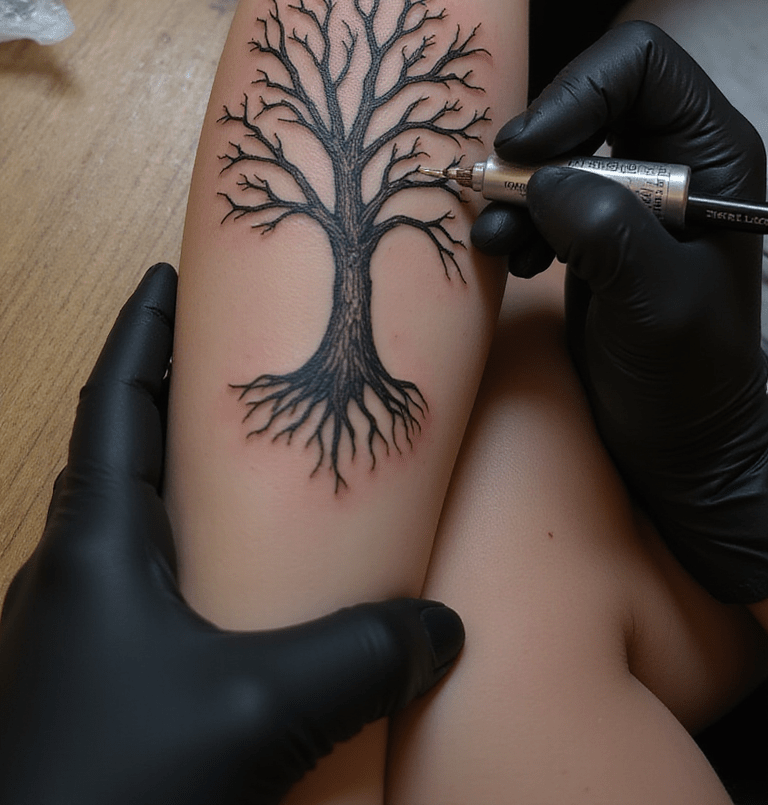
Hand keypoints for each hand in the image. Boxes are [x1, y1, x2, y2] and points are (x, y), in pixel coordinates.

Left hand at [0, 265, 463, 804]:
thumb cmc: (122, 783)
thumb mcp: (260, 710)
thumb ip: (360, 656)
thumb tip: (441, 628)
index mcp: (96, 545)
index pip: (115, 400)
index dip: (142, 333)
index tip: (166, 275)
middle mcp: (73, 573)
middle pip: (114, 450)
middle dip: (162, 393)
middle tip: (219, 354)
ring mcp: (72, 634)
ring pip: (121, 523)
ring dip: (168, 476)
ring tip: (233, 464)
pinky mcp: (87, 685)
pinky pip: (133, 588)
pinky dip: (176, 554)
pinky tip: (226, 595)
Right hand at [472, 22, 767, 602]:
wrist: (681, 446)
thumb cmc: (691, 383)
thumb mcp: (660, 309)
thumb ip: (609, 235)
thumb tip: (545, 180)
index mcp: (715, 154)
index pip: (642, 64)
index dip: (579, 88)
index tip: (528, 148)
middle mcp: (677, 158)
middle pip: (590, 92)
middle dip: (537, 143)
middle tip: (496, 191)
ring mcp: (635, 190)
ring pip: (558, 142)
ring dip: (517, 187)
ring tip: (500, 243)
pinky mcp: (598, 224)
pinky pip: (543, 189)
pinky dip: (516, 217)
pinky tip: (513, 258)